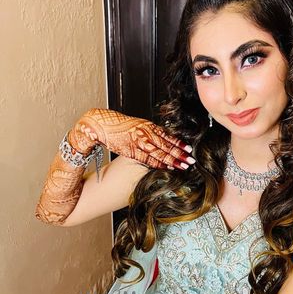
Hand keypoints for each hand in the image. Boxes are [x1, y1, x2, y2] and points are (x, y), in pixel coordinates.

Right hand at [68, 108, 194, 169]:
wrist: (99, 125)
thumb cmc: (118, 126)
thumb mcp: (137, 125)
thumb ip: (150, 132)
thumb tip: (164, 138)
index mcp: (147, 126)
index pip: (166, 136)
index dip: (179, 143)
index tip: (189, 149)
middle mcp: (144, 134)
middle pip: (165, 146)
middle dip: (179, 154)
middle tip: (192, 160)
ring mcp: (137, 144)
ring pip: (159, 154)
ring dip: (172, 161)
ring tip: (183, 166)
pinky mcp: (130, 153)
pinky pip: (147, 160)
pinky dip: (158, 164)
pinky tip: (166, 168)